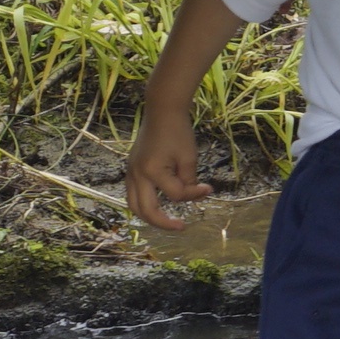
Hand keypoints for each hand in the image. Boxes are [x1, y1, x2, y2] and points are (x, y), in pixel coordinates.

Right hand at [125, 107, 204, 230]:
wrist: (162, 111)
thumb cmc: (178, 131)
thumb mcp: (189, 157)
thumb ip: (189, 181)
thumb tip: (195, 196)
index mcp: (152, 171)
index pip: (175, 195)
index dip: (194, 194)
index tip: (208, 188)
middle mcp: (136, 175)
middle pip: (145, 211)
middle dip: (163, 223)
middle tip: (181, 227)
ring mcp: (131, 172)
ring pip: (133, 206)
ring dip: (149, 217)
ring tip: (166, 222)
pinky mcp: (131, 169)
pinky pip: (133, 194)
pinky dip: (144, 204)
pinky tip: (158, 205)